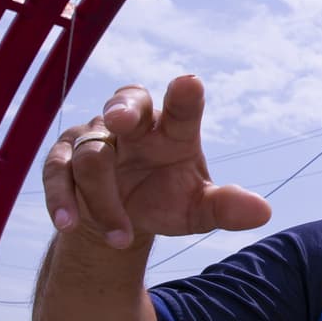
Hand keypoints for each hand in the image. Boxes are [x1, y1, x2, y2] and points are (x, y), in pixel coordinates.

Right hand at [42, 75, 270, 248]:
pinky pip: (58, 173)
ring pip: (92, 155)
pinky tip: (69, 223)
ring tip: (122, 236)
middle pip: (126, 103)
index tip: (190, 84)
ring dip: (104, 198)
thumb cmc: (168, 202)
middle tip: (121, 121)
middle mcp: (135, 127)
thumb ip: (226, 208)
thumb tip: (263, 211)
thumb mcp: (199, 211)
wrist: (123, 223)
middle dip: (123, 109)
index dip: (184, 97)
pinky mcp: (64, 159)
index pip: (182, 109)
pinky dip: (62, 200)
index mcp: (174, 131)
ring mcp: (95, 138)